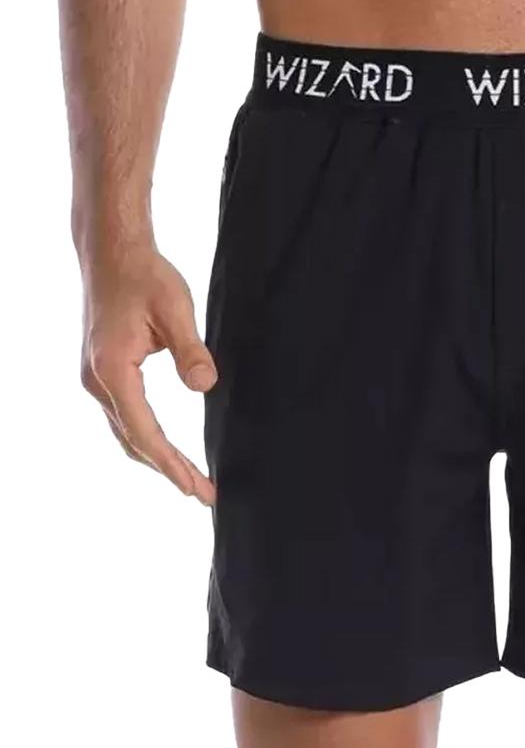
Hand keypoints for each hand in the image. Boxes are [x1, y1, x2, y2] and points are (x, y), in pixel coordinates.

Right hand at [80, 246, 216, 505]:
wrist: (112, 254)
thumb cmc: (145, 277)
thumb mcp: (176, 309)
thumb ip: (191, 350)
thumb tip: (204, 384)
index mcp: (113, 371)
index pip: (145, 432)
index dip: (171, 463)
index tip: (195, 487)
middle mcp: (97, 381)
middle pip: (135, 441)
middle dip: (169, 470)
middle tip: (203, 494)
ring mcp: (96, 379)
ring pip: (127, 434)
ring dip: (157, 459)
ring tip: (191, 482)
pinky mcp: (103, 373)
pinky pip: (125, 419)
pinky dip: (146, 440)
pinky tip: (166, 452)